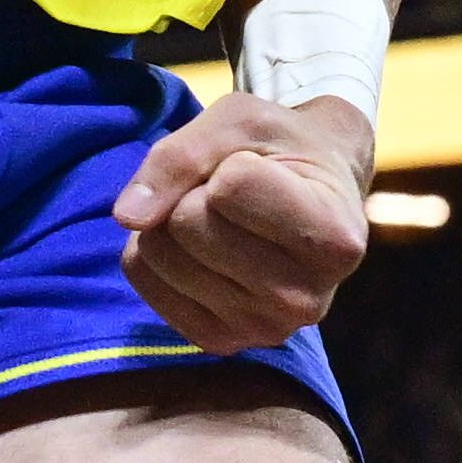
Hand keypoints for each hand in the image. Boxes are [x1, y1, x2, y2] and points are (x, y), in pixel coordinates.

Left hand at [117, 95, 372, 349]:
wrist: (313, 192)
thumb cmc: (282, 149)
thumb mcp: (243, 120)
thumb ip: (180, 156)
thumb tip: (127, 217)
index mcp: (334, 240)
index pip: (229, 187)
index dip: (232, 163)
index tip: (266, 169)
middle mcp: (306, 301)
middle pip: (187, 223)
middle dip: (197, 192)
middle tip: (237, 195)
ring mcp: (263, 330)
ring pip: (159, 253)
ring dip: (174, 219)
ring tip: (224, 219)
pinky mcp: (221, 342)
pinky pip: (143, 279)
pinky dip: (158, 251)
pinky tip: (204, 249)